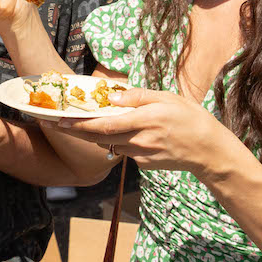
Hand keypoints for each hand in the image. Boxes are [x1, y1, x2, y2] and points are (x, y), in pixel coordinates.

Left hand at [58, 87, 233, 177]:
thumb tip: (113, 98)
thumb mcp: (167, 97)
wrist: (209, 150)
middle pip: (98, 138)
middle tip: (52, 124)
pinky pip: (125, 150)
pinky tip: (130, 132)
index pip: (103, 125)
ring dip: (96, 135)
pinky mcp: (144, 165)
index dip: (78, 124)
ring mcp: (141, 156)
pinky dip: (120, 141)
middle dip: (74, 131)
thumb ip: (138, 97)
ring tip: (81, 123)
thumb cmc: (190, 117)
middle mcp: (139, 141)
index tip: (58, 121)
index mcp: (144, 121)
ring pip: (110, 144)